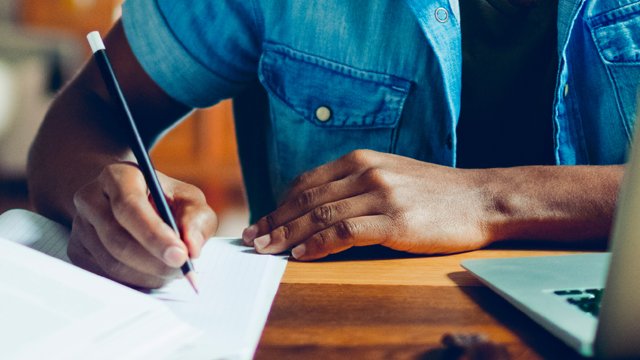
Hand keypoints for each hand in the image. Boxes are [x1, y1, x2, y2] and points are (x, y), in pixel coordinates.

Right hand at [68, 162, 217, 287]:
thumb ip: (196, 218)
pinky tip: (153, 273)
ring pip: (112, 263)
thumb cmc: (163, 199)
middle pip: (117, 239)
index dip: (155, 235)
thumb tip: (192, 247)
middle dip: (155, 261)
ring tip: (171, 270)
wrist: (131, 200)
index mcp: (117, 176)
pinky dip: (136, 281)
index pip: (129, 207)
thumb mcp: (187, 198)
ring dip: (148, 274)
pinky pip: (106, 276)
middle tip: (182, 269)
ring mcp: (80, 227)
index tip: (180, 255)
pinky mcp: (78, 252)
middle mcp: (91, 199)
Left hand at [242, 150, 493, 259]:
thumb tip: (320, 208)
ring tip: (268, 250)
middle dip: (275, 221)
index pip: (308, 182)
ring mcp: (381, 195)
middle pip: (307, 199)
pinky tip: (302, 255)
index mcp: (362, 160)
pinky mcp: (395, 220)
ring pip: (320, 216)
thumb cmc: (436, 192)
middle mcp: (367, 172)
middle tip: (254, 239)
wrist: (482, 198)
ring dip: (288, 234)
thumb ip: (357, 185)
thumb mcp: (392, 175)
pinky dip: (317, 245)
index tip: (264, 220)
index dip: (280, 203)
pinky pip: (344, 233)